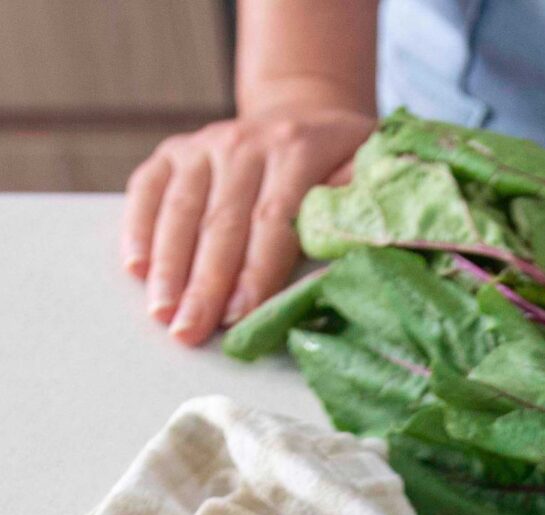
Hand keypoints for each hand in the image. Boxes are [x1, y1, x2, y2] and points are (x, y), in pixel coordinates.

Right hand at [122, 107, 375, 344]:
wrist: (301, 114)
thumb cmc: (339, 166)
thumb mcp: (369, 174)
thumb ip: (362, 209)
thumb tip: (359, 250)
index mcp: (297, 151)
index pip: (272, 221)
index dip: (254, 272)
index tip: (239, 316)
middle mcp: (246, 142)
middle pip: (221, 223)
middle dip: (203, 284)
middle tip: (189, 331)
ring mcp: (205, 144)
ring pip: (181, 209)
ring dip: (168, 266)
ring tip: (162, 314)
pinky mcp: (175, 151)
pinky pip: (149, 189)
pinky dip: (138, 227)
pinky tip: (136, 268)